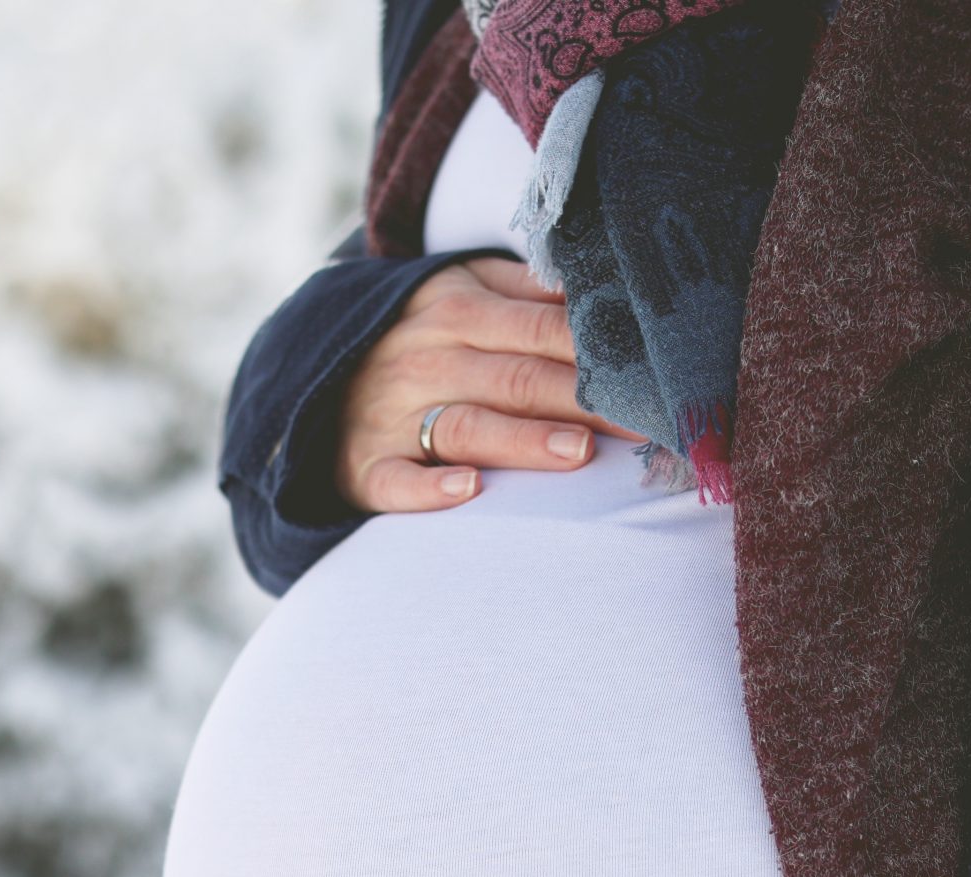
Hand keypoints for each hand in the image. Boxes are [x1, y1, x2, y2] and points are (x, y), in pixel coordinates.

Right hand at [333, 256, 646, 513]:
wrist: (315, 381)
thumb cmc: (418, 341)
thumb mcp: (460, 293)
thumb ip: (525, 293)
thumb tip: (599, 292)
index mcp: (455, 310)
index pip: (540, 329)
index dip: (599, 349)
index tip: (656, 371)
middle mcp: (425, 360)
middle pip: (517, 379)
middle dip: (584, 400)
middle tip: (646, 423)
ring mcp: (392, 416)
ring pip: (467, 426)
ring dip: (522, 440)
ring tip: (579, 452)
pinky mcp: (366, 468)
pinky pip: (397, 481)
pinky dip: (429, 489)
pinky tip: (469, 490)